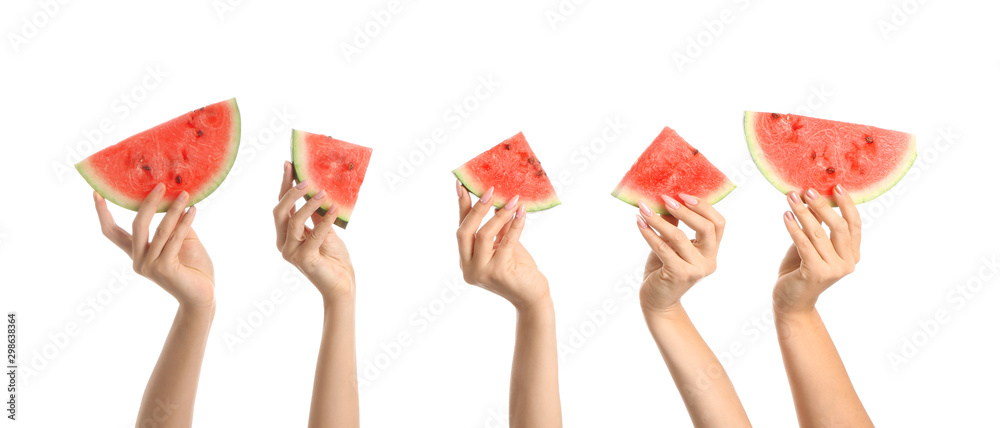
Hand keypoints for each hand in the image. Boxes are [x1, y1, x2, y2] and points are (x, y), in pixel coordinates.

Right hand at [93, 184, 214, 308]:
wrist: (203, 295)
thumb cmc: (193, 268)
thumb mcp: (181, 241)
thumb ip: (173, 225)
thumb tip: (174, 199)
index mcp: (137, 254)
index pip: (113, 232)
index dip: (103, 213)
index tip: (97, 193)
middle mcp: (139, 261)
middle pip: (136, 226)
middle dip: (148, 203)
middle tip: (161, 185)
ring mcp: (149, 266)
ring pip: (159, 231)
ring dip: (174, 210)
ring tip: (185, 194)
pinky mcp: (163, 269)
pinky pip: (174, 239)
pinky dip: (185, 223)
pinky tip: (193, 210)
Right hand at [274, 161, 354, 299]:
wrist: (342, 285)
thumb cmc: (333, 258)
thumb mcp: (325, 229)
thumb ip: (316, 213)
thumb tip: (316, 188)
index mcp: (286, 234)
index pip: (282, 206)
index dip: (284, 185)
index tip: (289, 164)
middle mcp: (284, 243)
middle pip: (280, 212)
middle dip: (290, 192)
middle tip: (306, 179)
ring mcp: (292, 253)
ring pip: (294, 221)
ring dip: (308, 204)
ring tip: (323, 193)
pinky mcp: (304, 260)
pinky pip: (314, 234)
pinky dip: (325, 221)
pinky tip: (334, 209)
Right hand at [456, 181, 548, 310]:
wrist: (532, 297)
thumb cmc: (517, 269)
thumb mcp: (502, 245)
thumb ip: (495, 228)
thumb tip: (495, 198)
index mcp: (465, 260)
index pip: (461, 229)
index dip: (462, 206)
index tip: (462, 184)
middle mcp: (468, 268)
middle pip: (464, 232)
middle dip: (476, 209)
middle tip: (490, 190)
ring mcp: (481, 272)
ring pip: (483, 235)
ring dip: (498, 215)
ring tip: (512, 199)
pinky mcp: (498, 273)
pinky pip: (506, 241)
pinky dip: (515, 224)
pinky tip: (522, 212)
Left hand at [635, 194, 724, 315]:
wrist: (657, 301)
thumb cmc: (664, 270)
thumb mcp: (672, 245)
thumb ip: (675, 225)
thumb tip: (668, 198)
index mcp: (711, 251)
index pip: (718, 224)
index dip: (703, 206)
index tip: (683, 194)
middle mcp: (708, 261)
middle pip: (706, 228)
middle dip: (685, 210)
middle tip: (665, 198)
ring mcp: (696, 269)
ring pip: (679, 237)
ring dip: (659, 220)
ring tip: (644, 208)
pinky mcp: (679, 274)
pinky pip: (663, 248)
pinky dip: (649, 233)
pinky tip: (639, 223)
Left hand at [774, 185, 861, 314]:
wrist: (791, 302)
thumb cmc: (800, 271)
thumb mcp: (811, 245)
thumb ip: (816, 226)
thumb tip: (813, 197)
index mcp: (852, 255)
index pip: (854, 225)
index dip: (847, 205)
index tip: (836, 186)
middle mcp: (848, 263)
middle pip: (839, 226)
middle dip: (822, 205)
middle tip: (808, 190)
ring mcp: (834, 269)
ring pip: (818, 233)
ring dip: (803, 212)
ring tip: (790, 198)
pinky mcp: (816, 273)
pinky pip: (804, 243)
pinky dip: (794, 227)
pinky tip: (786, 215)